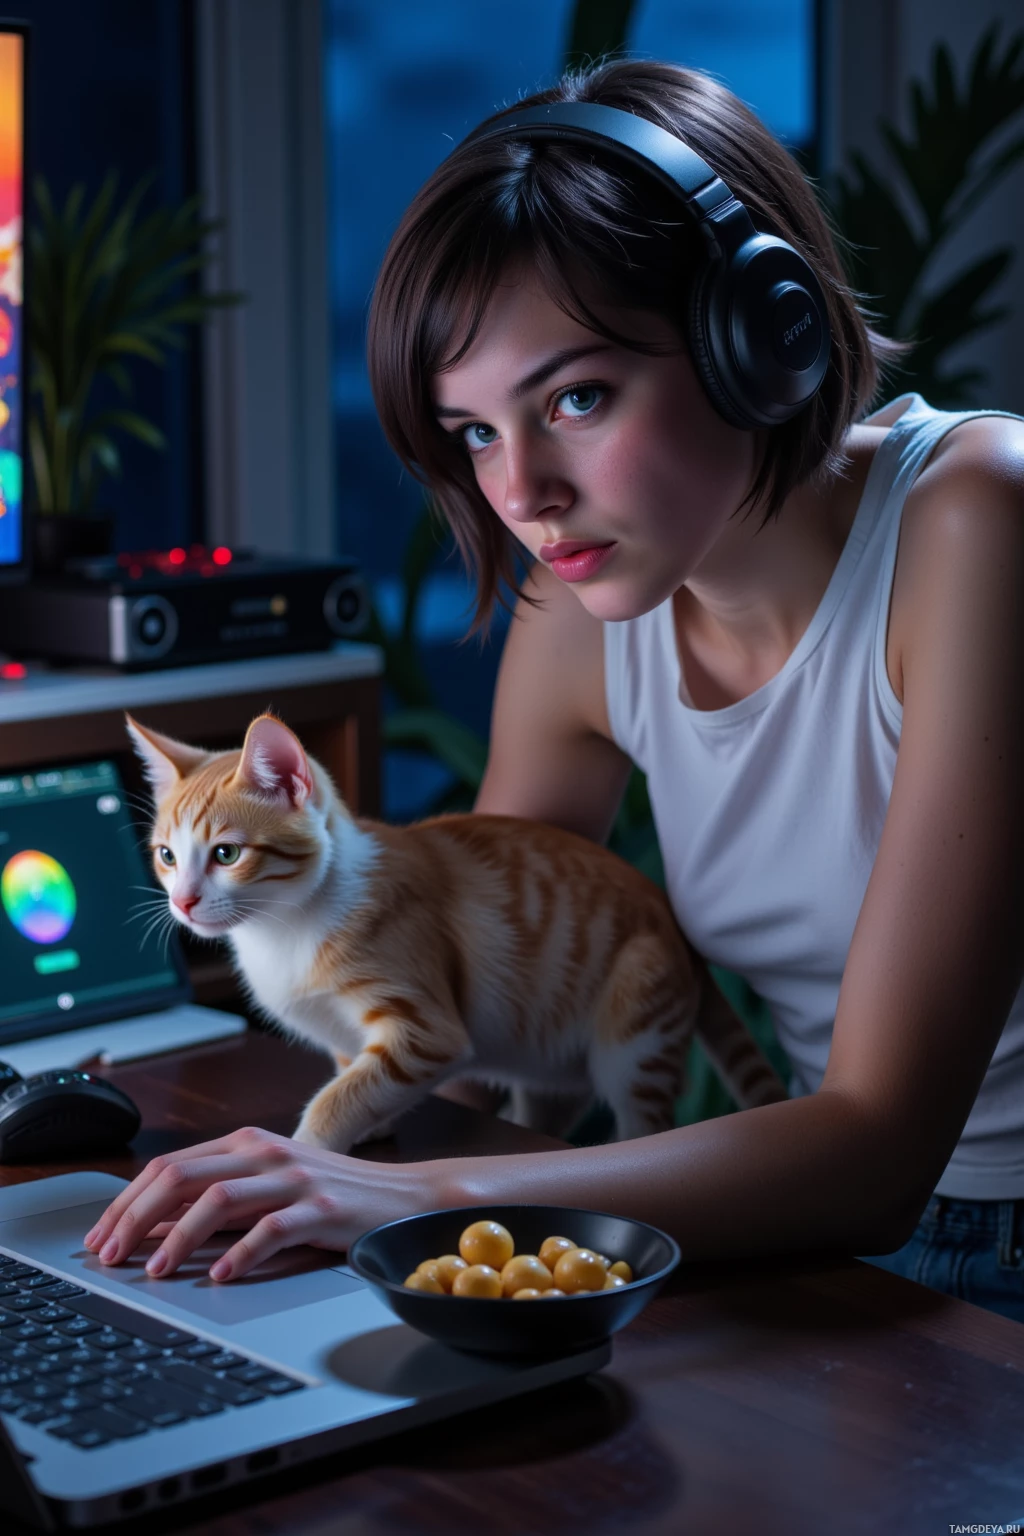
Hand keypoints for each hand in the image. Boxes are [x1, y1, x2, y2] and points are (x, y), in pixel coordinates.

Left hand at [81, 1125, 449, 1281]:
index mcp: (246, 1143)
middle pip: (181, 1176)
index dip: (126, 1202)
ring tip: (155, 1272)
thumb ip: (214, 1202)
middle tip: (111, 1258)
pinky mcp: (323, 1207)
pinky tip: (220, 1278)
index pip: (168, 1165)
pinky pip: (272, 1230)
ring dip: (178, 1239)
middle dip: (135, 1218)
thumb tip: (147, 1229)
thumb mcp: (267, 1190)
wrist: (405, 1199)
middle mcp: (265, 1152)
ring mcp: (295, 1178)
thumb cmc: (331, 1198)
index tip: (100, 1238)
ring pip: (218, 1200)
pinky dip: (239, 1256)